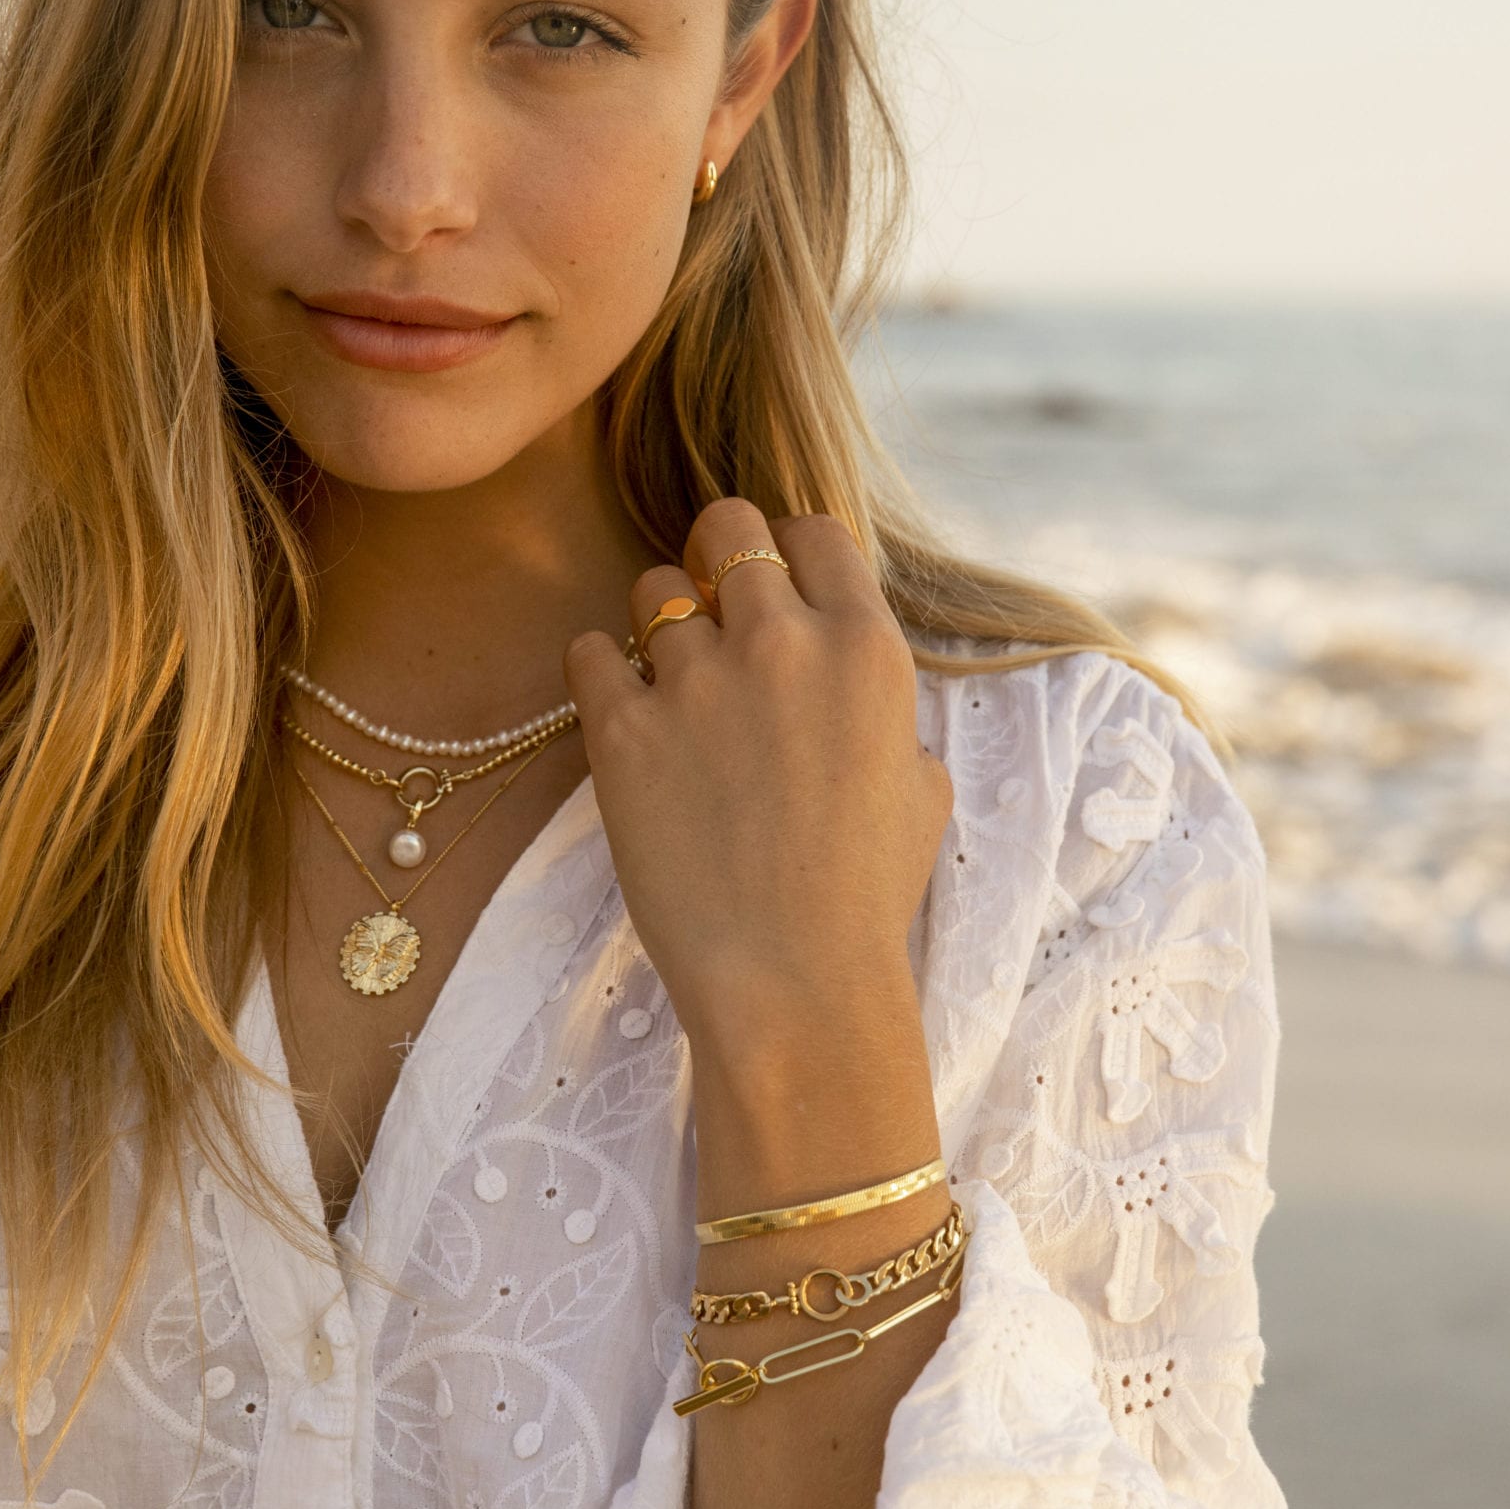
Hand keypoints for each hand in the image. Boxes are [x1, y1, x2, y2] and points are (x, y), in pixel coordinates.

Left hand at [561, 498, 954, 1083]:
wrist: (795, 982)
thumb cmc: (868, 896)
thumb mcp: (921, 788)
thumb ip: (887, 712)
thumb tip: (852, 689)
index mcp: (866, 648)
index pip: (813, 533)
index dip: (790, 553)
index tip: (777, 588)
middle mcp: (781, 642)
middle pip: (726, 526)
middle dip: (716, 554)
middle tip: (711, 603)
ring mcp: (695, 681)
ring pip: (652, 589)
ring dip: (659, 625)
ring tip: (670, 685)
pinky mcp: (621, 729)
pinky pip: (588, 652)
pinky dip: (599, 671)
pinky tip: (621, 710)